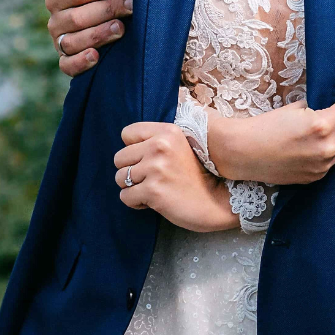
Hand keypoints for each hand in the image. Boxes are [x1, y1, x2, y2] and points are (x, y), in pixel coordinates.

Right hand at [45, 0, 132, 75]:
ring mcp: (60, 42)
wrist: (98, 11)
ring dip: (99, 34)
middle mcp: (55, 20)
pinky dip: (80, 63)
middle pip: (78, 17)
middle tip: (132, 4)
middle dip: (108, 9)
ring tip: (121, 28)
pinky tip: (96, 57)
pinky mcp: (66, 61)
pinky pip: (68, 66)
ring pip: (75, 41)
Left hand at [114, 123, 237, 231]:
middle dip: (131, 171)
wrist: (216, 200)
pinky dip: (136, 202)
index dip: (133, 149)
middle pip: (119, 157)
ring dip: (133, 187)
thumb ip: (158, 140)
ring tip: (153, 189)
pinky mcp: (153, 191)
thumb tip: (128, 145)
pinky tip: (154, 201)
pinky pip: (125, 196)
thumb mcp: (182, 146)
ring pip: (119, 178)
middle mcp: (160, 146)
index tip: (147, 159)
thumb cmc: (196, 175)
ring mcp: (156, 168)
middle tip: (151, 178)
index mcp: (167, 132)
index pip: (127, 133)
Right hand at [206, 98, 334, 184]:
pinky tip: (307, 150)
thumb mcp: (295, 108)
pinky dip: (325, 154)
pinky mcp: (315, 177)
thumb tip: (330, 107)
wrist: (244, 152)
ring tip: (314, 136)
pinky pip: (331, 162)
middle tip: (326, 119)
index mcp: (322, 125)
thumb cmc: (266, 125)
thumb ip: (318, 108)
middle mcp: (327, 147)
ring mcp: (322, 166)